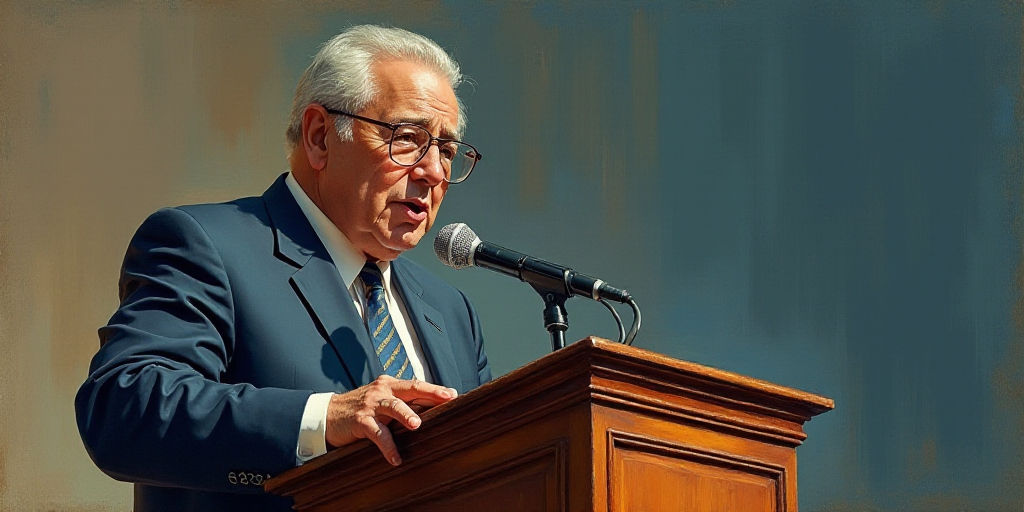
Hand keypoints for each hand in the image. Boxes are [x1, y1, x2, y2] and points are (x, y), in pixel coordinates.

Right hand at [325, 375, 457, 465]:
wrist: (328, 415)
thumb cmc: (362, 409)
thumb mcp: (382, 402)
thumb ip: (403, 404)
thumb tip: (431, 411)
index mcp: (391, 385)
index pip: (417, 385)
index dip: (435, 389)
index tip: (454, 394)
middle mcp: (382, 391)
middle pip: (410, 389)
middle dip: (430, 393)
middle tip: (447, 398)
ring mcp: (371, 404)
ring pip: (393, 407)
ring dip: (406, 415)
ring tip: (417, 425)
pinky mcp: (360, 420)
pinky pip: (376, 433)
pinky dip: (387, 446)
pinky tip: (395, 458)